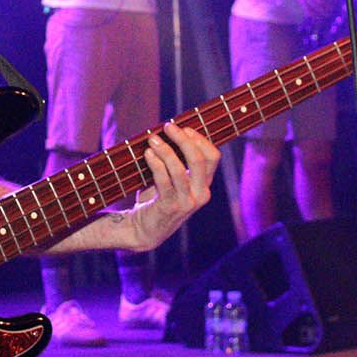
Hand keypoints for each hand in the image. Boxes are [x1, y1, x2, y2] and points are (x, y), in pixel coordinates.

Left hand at [127, 122, 218, 250]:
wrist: (144, 229)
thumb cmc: (157, 198)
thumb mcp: (172, 179)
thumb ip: (175, 160)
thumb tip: (169, 131)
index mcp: (204, 185)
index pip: (212, 157)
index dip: (200, 139)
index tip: (184, 127)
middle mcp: (200, 193)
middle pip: (199, 159)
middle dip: (183, 139)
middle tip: (168, 126)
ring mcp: (186, 202)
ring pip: (179, 168)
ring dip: (165, 150)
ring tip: (152, 139)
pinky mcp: (169, 206)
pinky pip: (163, 179)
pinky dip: (155, 163)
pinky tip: (148, 154)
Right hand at [290, 0, 335, 20]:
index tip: (334, 0)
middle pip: (320, 2)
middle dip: (326, 7)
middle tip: (331, 10)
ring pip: (314, 8)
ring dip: (320, 13)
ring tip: (325, 15)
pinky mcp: (301, 1)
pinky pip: (307, 10)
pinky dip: (311, 14)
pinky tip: (315, 17)